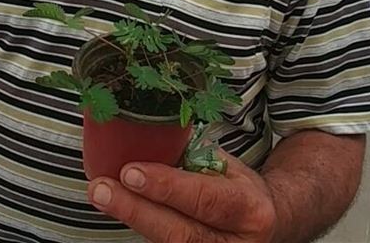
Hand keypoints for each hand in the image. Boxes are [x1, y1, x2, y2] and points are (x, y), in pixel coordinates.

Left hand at [88, 152, 276, 242]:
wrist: (268, 222)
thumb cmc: (239, 188)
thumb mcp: (227, 167)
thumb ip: (193, 160)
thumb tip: (147, 135)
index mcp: (248, 208)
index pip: (204, 198)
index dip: (165, 186)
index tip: (130, 171)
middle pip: (180, 232)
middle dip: (136, 209)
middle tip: (102, 188)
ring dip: (131, 217)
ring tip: (102, 195)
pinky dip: (141, 226)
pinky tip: (120, 207)